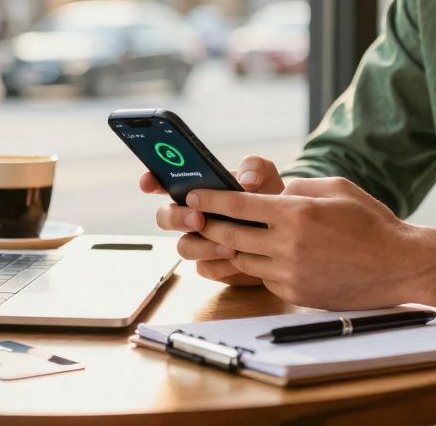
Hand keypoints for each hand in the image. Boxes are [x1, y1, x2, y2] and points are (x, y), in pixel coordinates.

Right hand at [139, 155, 285, 286]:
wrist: (286, 233)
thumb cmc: (268, 199)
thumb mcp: (265, 176)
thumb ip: (255, 167)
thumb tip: (246, 181)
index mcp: (196, 190)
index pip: (163, 183)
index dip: (151, 181)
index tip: (149, 182)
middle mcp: (191, 216)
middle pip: (165, 218)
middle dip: (177, 218)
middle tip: (198, 218)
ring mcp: (198, 241)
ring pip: (183, 247)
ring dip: (203, 245)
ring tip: (229, 244)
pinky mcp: (211, 264)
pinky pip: (205, 267)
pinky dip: (219, 263)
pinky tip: (237, 258)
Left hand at [187, 176, 423, 309]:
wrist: (399, 266)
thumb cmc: (371, 223)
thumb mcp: (336, 188)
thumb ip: (299, 187)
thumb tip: (274, 194)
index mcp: (296, 214)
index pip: (238, 206)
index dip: (210, 200)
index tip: (192, 195)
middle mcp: (288, 245)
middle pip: (231, 236)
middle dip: (210, 226)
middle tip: (198, 218)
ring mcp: (291, 274)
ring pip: (245, 260)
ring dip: (237, 248)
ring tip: (233, 236)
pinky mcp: (296, 294)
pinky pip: (266, 278)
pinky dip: (263, 266)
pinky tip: (274, 256)